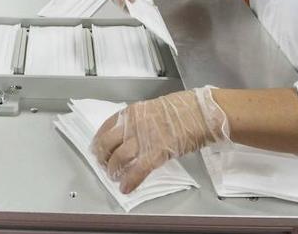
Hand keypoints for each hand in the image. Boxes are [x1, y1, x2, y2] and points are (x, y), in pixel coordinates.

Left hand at [91, 87, 229, 193]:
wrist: (200, 112)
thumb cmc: (183, 109)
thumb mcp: (153, 109)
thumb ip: (140, 122)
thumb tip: (132, 135)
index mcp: (132, 112)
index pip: (106, 127)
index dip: (99, 142)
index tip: (96, 149)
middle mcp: (132, 125)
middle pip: (107, 144)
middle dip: (103, 158)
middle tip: (104, 166)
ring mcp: (143, 139)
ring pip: (119, 158)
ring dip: (114, 171)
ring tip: (114, 178)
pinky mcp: (156, 153)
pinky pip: (137, 170)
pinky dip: (130, 181)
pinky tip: (126, 187)